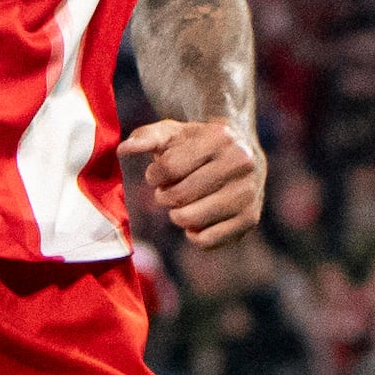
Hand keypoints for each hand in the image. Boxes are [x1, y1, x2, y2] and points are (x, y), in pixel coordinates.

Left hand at [119, 117, 265, 247]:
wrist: (243, 154)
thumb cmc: (199, 144)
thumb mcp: (174, 133)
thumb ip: (146, 137)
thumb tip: (123, 149)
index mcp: (219, 137)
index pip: (169, 167)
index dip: (154, 175)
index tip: (157, 174)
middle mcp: (240, 163)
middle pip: (179, 196)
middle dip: (164, 196)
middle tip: (169, 191)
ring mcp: (248, 192)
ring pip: (191, 220)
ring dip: (177, 215)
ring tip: (182, 204)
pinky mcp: (251, 218)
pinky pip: (207, 240)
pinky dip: (194, 235)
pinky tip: (197, 220)